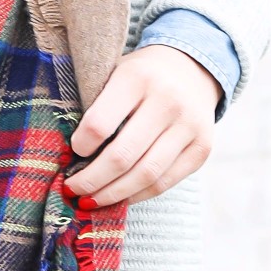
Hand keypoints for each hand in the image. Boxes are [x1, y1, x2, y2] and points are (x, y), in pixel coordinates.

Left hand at [64, 45, 221, 209]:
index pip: (99, 124)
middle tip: (72, 189)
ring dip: (112, 195)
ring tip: (91, 200)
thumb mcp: (115, 74)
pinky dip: (138, 195)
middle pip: (122, 156)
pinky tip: (120, 197)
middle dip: (91, 180)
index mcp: (137, 78)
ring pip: (146, 175)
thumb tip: (68, 156)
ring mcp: (189, 126)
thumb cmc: (140, 77)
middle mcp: (168, 100)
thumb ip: (95, 106)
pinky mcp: (202, 148)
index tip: (70, 154)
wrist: (191, 69)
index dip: (80, 147)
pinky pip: (165, 182)